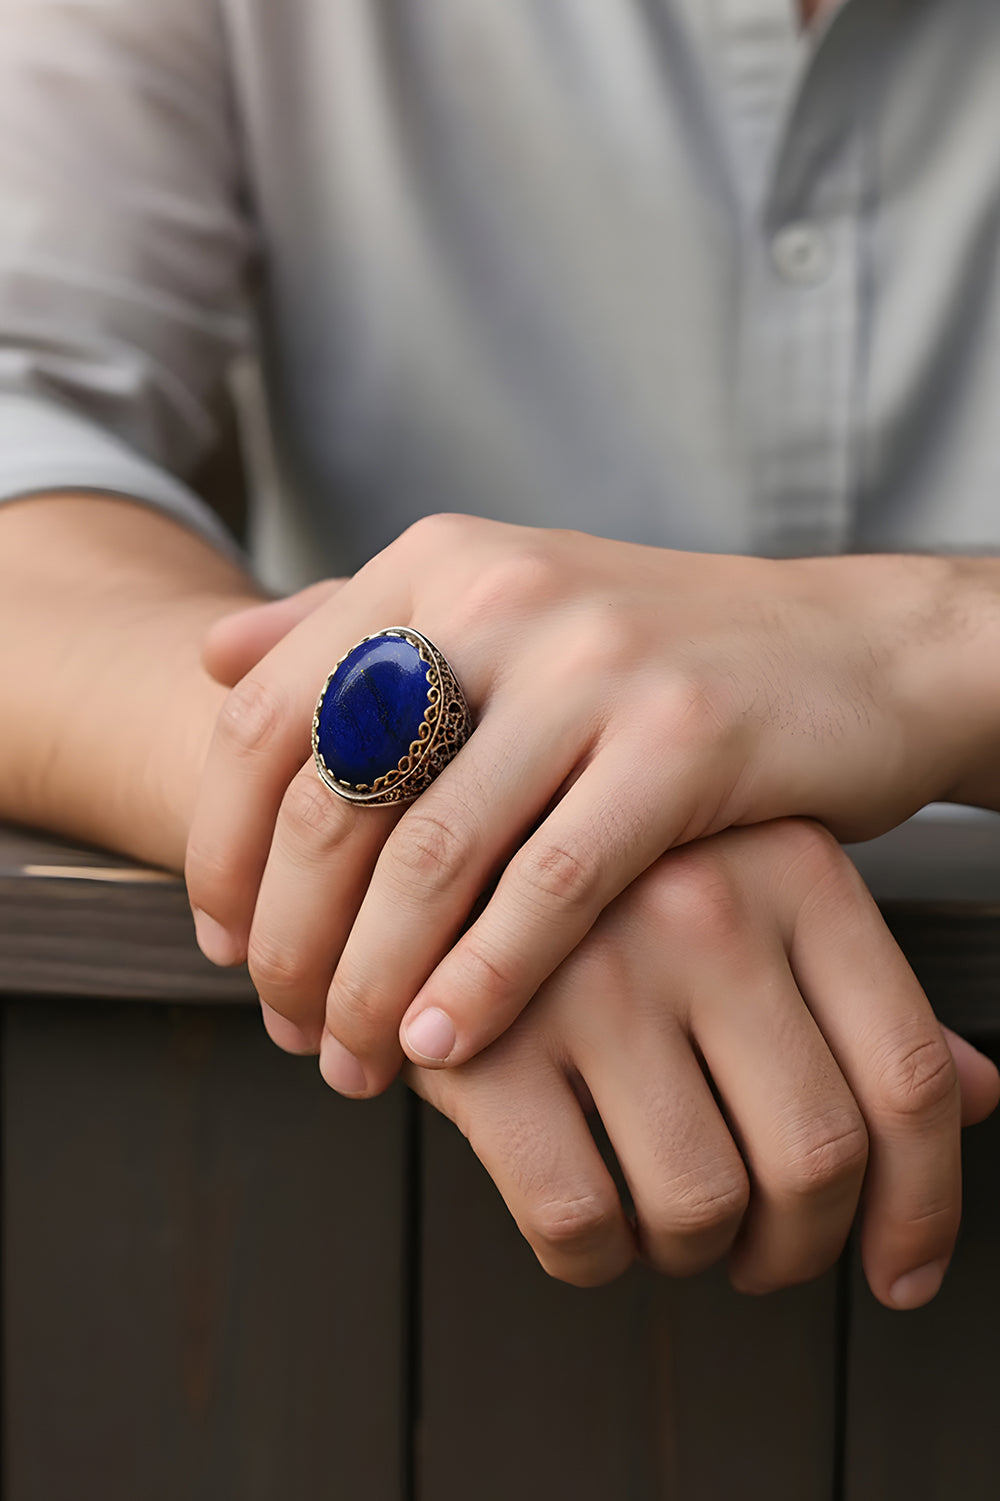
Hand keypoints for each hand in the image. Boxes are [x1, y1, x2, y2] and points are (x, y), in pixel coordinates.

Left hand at [188, 516, 981, 1089]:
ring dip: (372, 982)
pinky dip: (483, 981)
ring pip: (430, 857)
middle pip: (331, 799)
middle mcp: (501, 598)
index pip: (267, 718)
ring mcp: (594, 665)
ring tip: (355, 1060)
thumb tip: (207, 657)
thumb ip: (353, 627)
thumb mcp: (501, 610)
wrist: (852, 650)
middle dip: (288, 941)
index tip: (223, 944)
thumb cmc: (655, 658)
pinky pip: (549, 888)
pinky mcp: (683, 741)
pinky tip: (445, 1044)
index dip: (221, 848)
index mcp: (436, 565)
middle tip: (286, 1027)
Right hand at [394, 821, 998, 1305]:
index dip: (922, 1206)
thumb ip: (859, 995)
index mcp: (791, 868)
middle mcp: (703, 909)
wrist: (424, 804)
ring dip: (694, 1252)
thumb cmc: (611, 871)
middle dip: (797, 1249)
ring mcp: (592, 967)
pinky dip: (593, 1257)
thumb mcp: (755, 892)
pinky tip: (587, 1226)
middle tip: (762, 1253)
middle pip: (817, 1157)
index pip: (909, 1077)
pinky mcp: (486, 1033)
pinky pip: (578, 1217)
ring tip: (667, 1224)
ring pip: (701, 1203)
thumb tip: (984, 1097)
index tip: (899, 1272)